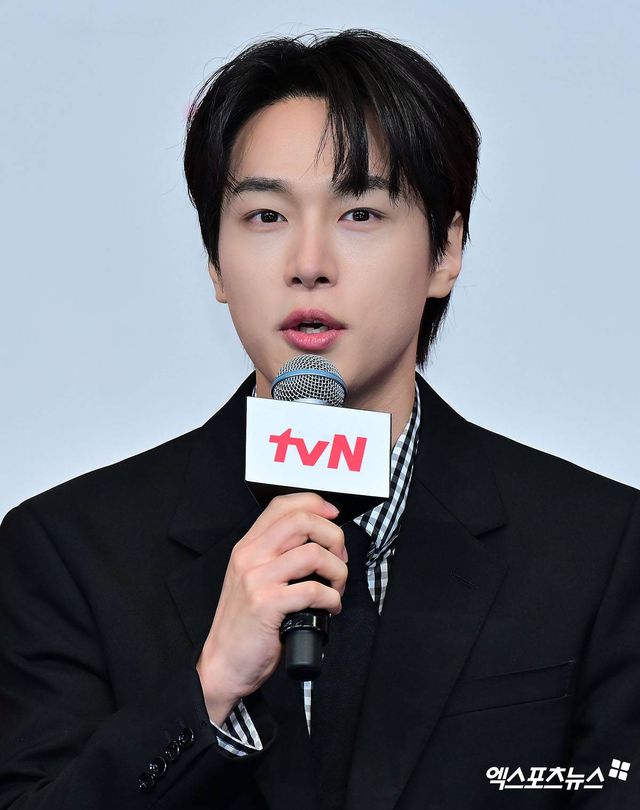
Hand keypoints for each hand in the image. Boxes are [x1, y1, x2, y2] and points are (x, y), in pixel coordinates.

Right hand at [196, 492, 347, 723]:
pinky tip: (330, 608)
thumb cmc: (245, 624)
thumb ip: (276, 557)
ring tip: (336, 587)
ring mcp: (257, 580)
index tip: (333, 515)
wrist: (223, 663)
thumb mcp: (253, 579)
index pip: (282, 506)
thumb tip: (320, 541)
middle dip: (333, 535)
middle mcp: (250, 557)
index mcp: (247, 547)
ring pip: (313, 553)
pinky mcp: (267, 604)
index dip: (314, 504)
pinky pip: (314, 590)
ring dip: (337, 570)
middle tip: (339, 557)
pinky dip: (332, 598)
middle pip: (302, 521)